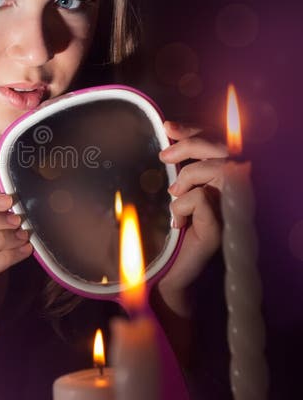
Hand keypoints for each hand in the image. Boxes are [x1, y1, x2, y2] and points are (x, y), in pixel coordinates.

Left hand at [157, 120, 227, 305]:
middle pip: (223, 151)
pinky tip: (178, 224)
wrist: (169, 271)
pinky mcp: (220, 229)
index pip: (219, 144)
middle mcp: (236, 194)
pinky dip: (181, 206)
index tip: (169, 127)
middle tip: (164, 156)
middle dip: (191, 145)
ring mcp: (232, 212)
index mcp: (225, 182)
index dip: (197, 131)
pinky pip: (201, 199)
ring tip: (173, 196)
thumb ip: (182, 165)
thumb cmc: (174, 229)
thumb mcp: (178, 191)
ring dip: (187, 178)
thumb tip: (170, 128)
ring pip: (218, 171)